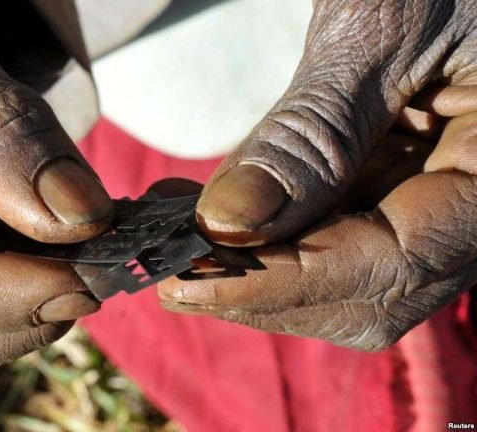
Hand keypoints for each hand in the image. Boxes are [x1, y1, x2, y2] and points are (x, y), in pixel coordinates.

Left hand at [160, 0, 476, 350]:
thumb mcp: (374, 29)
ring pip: (349, 272)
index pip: (399, 260)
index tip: (189, 282)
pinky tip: (206, 213)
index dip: (287, 282)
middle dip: (265, 289)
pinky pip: (337, 228)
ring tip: (174, 238)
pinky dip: (268, 232)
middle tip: (169, 270)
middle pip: (373, 288)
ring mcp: (440, 191)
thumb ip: (311, 134)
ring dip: (256, 266)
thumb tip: (228, 225)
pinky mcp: (401, 178)